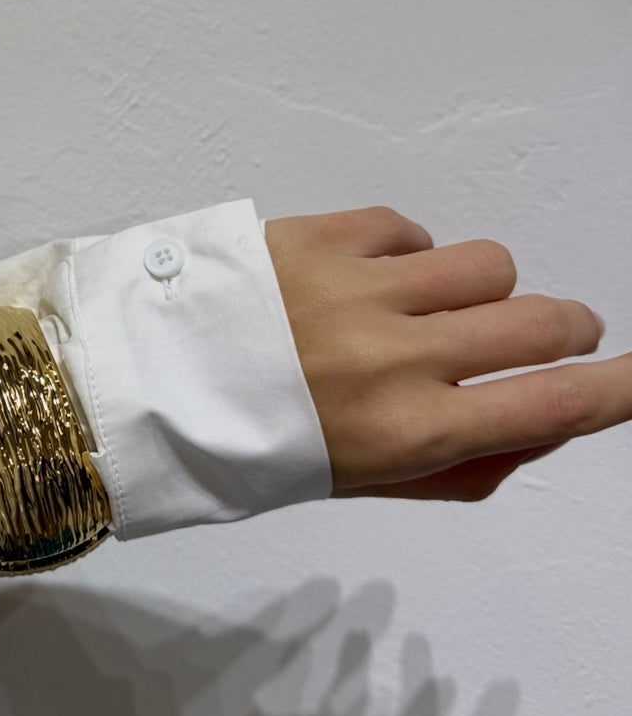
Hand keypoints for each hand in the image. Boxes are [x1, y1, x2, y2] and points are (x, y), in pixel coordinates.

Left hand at [264, 206, 629, 500]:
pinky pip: (409, 230)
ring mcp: (359, 288)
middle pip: (541, 320)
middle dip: (558, 333)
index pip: (553, 403)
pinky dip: (405, 256)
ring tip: (423, 310)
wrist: (132, 389)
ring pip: (484, 264)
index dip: (618, 388)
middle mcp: (396, 355)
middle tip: (532, 340)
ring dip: (475, 291)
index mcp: (405, 432)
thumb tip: (537, 430)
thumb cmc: (238, 451)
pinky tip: (361, 282)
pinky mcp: (318, 236)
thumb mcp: (349, 485)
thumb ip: (453, 466)